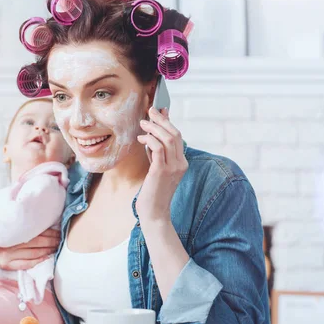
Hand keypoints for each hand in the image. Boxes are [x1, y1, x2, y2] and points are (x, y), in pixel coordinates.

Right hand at [0, 228, 60, 270]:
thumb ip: (14, 222)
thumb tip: (29, 219)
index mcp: (9, 233)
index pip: (33, 233)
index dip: (48, 233)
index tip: (58, 231)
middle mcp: (9, 245)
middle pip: (36, 243)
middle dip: (51, 241)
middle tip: (61, 239)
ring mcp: (8, 257)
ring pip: (33, 253)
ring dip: (47, 250)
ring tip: (57, 247)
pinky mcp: (6, 265)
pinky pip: (26, 264)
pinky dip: (38, 261)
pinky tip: (46, 257)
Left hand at [136, 107, 187, 223]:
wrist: (153, 213)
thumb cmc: (152, 192)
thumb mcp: (157, 169)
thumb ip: (157, 153)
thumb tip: (152, 135)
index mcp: (182, 162)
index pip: (177, 136)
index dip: (168, 121)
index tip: (160, 110)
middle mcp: (180, 164)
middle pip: (174, 134)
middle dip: (161, 119)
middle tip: (150, 110)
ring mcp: (172, 168)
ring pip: (167, 138)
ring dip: (154, 127)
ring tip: (143, 123)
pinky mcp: (161, 171)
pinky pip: (157, 148)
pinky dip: (149, 139)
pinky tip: (141, 138)